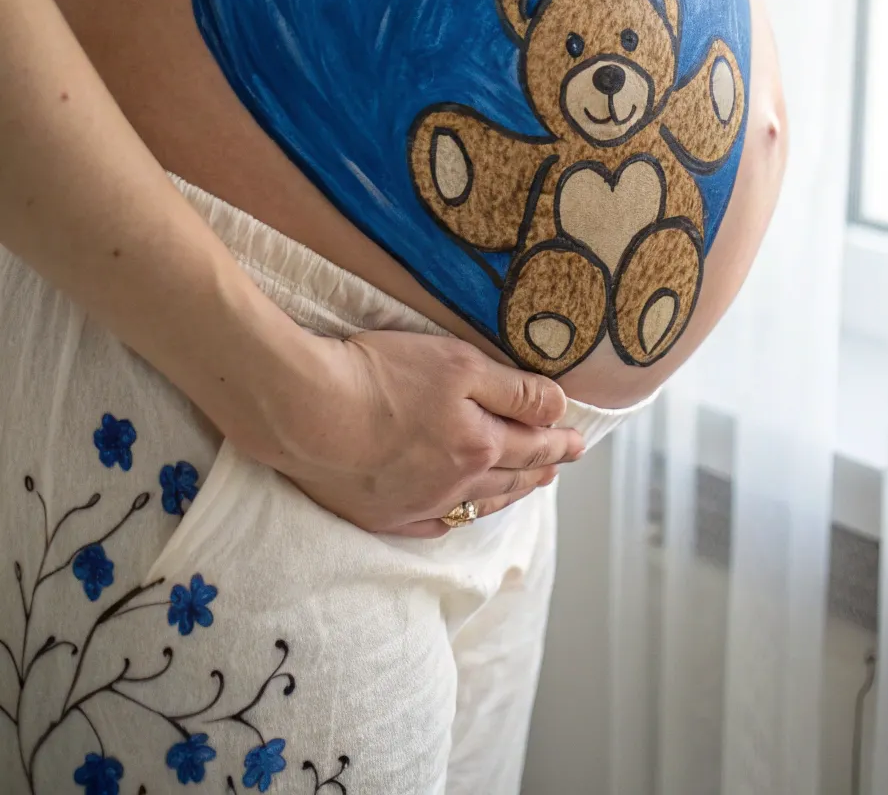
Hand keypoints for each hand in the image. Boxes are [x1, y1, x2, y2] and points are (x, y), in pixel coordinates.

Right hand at [255, 327, 585, 537]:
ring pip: (476, 503)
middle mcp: (455, 482)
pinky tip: (459, 515)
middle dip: (539, 469)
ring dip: (507, 495)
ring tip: (524, 488)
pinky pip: (432, 525)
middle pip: (509, 477)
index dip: (558, 440)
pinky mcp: (379, 514)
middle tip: (559, 465)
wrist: (307, 412)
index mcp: (479, 443)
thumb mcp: (459, 365)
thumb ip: (513, 390)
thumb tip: (560, 409)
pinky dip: (455, 519)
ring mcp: (416, 503)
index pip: (531, 443)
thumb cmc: (382, 377)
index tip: (579, 441)